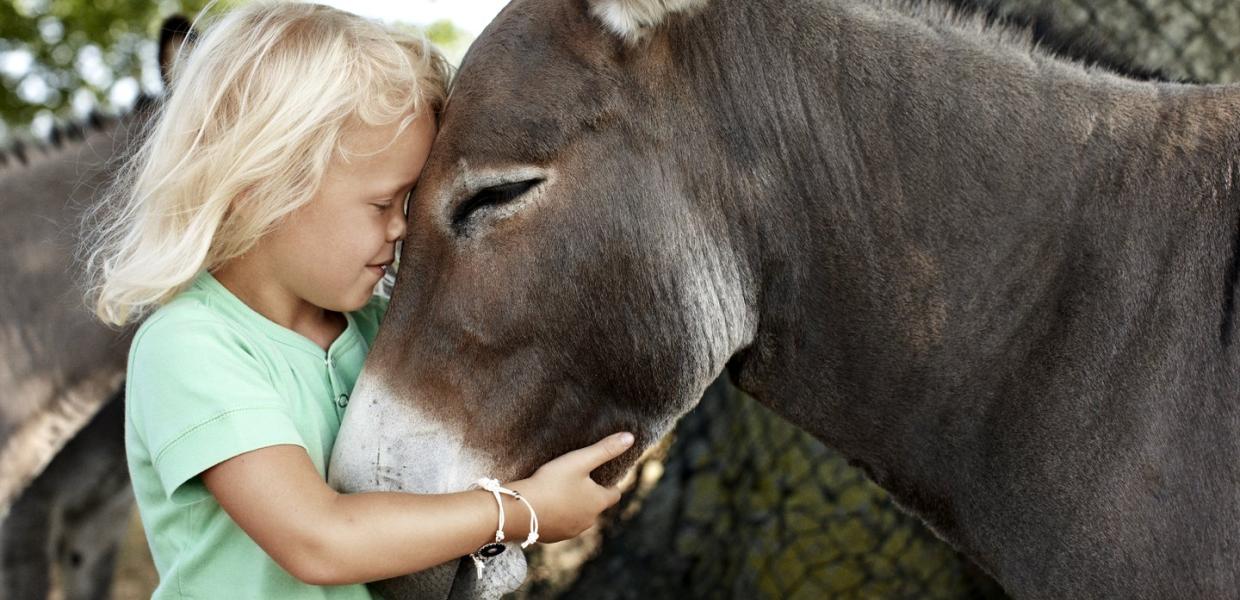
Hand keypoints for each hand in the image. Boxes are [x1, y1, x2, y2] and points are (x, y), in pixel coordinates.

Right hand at [506, 432, 634, 542]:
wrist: (520, 510)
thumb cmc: (551, 482)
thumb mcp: (579, 461)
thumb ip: (604, 449)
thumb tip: (630, 438)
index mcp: (598, 502)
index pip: (614, 494)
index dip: (609, 484)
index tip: (600, 474)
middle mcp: (589, 521)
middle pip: (596, 506)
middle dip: (589, 495)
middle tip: (576, 479)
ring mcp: (571, 531)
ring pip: (579, 516)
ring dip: (573, 506)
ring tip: (559, 491)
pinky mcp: (553, 537)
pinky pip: (561, 525)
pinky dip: (558, 516)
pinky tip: (546, 505)